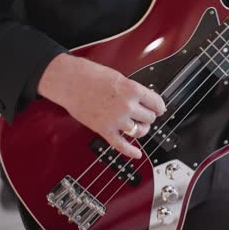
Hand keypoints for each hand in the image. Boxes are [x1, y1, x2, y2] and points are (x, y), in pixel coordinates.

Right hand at [38, 53, 165, 157]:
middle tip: (145, 114)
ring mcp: (116, 120)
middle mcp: (127, 106)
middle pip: (150, 118)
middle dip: (149, 116)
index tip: (159, 109)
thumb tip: (144, 100)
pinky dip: (131, 151)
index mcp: (133, 90)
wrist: (68, 81)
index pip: (157, 103)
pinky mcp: (105, 130)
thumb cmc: (90, 75)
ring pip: (140, 131)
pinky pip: (121, 145)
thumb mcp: (119, 78)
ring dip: (142, 129)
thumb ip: (133, 91)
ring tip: (140, 126)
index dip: (159, 107)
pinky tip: (137, 153)